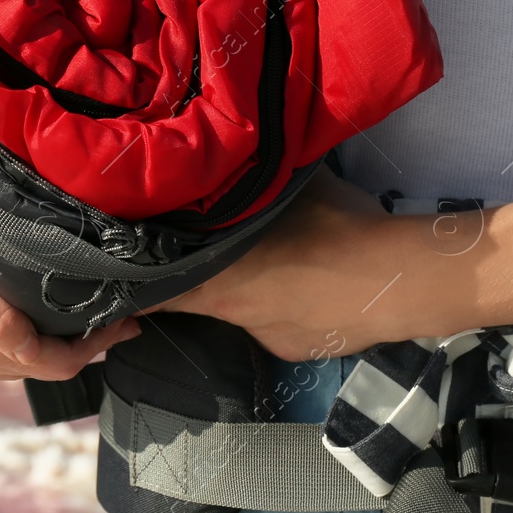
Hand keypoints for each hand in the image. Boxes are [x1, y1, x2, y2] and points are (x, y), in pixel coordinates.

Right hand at [0, 58, 138, 379]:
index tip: (127, 322)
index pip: (52, 364)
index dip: (95, 347)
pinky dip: (7, 345)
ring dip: (42, 350)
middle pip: (31, 370)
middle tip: (115, 320)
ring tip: (75, 323)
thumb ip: (0, 313)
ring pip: (2, 364)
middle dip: (77, 349)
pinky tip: (17, 322)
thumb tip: (40, 347)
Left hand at [156, 164, 421, 360]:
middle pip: (190, 297)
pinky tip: (304, 284)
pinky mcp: (297, 350)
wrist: (398, 281)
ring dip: (241, 289)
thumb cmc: (332, 226)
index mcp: (211, 278)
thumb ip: (247, 186)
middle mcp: (229, 314)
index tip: (114, 268)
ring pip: (239, 309)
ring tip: (264, 263)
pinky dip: (281, 305)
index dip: (130, 279)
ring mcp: (265, 337)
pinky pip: (278, 323)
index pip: (149, 290)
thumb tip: (231, 162)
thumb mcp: (282, 191)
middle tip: (186, 253)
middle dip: (186, 277)